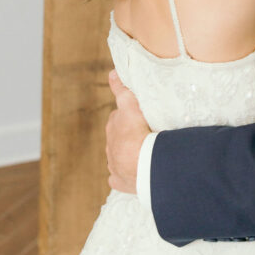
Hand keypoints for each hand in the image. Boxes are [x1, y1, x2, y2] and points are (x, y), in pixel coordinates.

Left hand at [106, 69, 150, 193]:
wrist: (142, 162)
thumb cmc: (138, 131)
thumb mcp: (129, 104)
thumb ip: (121, 89)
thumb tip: (112, 73)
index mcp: (113, 127)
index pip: (118, 116)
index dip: (127, 115)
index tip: (136, 116)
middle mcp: (110, 146)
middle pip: (118, 136)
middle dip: (127, 134)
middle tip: (144, 133)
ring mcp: (114, 164)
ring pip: (119, 156)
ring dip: (128, 154)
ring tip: (144, 153)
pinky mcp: (119, 181)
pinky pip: (119, 177)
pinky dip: (125, 175)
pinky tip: (134, 174)